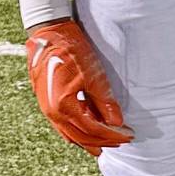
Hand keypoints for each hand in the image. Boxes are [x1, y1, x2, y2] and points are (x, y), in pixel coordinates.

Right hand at [26, 19, 133, 156]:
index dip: (112, 134)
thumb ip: (104, 100)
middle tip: (122, 141)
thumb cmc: (70, 49)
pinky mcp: (46, 102)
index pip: (93, 129)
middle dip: (103, 141)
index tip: (128, 134)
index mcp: (63, 106)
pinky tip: (87, 130)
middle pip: (81, 136)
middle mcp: (52, 112)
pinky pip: (63, 126)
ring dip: (89, 140)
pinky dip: (78, 131)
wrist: (48, 33)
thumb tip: (116, 122)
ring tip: (106, 142)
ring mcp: (47, 109)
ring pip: (71, 134)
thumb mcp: (92, 73)